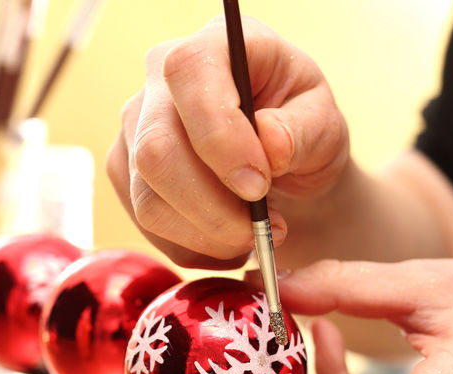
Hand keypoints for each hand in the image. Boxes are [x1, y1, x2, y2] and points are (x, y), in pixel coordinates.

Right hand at [106, 16, 348, 268]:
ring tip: (255, 236)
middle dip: (214, 208)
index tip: (259, 185)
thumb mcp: (324, 123)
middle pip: (156, 151)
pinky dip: (196, 248)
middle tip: (263, 229)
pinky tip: (230, 241)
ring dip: (209, 236)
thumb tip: (270, 144)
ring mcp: (135, 128)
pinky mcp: (127, 172)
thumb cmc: (303, 131)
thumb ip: (302, 130)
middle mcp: (160, 81)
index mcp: (216, 45)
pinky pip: (148, 225)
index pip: (189, 75)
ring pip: (148, 200)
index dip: (219, 137)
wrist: (286, 165)